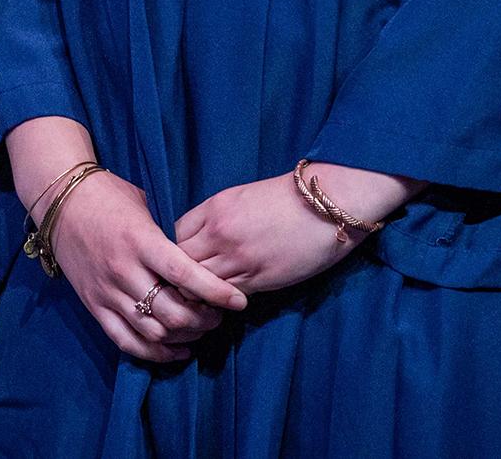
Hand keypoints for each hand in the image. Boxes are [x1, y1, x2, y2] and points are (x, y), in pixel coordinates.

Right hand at [48, 172, 247, 364]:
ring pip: (153, 333)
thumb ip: (169, 235)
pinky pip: (126, 342)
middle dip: (204, 320)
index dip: (217, 292)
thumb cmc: (109, 196)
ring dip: (183, 338)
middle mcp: (124, 271)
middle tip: (219, 317)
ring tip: (200, 331)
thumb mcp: (144, 206)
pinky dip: (154, 354)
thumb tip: (200, 256)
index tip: (239, 301)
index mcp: (141, 241)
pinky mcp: (94, 306)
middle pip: (172, 313)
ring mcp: (107, 292)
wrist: (62, 201)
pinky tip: (176, 350)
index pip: (185, 275)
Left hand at [175, 162, 410, 294]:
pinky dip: (221, 301)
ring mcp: (237, 257)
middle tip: (187, 286)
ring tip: (203, 300)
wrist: (326, 204)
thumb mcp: (243, 198)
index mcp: (215, 208)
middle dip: (180, 276)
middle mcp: (219, 232)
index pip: (174, 234)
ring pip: (198, 284)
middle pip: (180, 262)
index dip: (175, 250)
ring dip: (199, 294)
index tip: (183, 260)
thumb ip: (217, 219)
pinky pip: (225, 296)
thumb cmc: (287, 198)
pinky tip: (225, 303)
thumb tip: (201, 242)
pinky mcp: (258, 278)